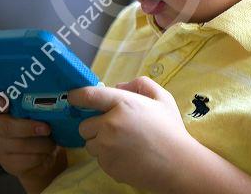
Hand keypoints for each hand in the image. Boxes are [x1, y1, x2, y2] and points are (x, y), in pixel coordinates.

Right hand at [0, 93, 66, 191]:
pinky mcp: (8, 164)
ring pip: (20, 146)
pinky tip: (47, 152)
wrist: (40, 151)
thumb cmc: (39, 123)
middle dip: (29, 128)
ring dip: (41, 144)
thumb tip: (57, 97)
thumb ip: (39, 103)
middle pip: (8, 127)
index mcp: (2, 108)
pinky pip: (27, 160)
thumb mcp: (38, 110)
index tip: (4, 103)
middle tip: (47, 129)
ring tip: (52, 141)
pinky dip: (41, 156)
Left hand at [67, 76, 192, 192]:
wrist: (178, 165)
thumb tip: (118, 87)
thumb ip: (140, 84)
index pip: (88, 95)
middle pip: (84, 125)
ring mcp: (107, 148)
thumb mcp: (162, 98)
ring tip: (122, 143)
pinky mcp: (108, 166)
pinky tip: (126, 155)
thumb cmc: (170, 129)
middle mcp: (110, 124)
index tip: (72, 97)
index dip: (76, 95)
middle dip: (95, 125)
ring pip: (90, 143)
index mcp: (123, 104)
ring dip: (100, 142)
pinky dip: (107, 157)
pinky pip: (99, 159)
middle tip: (113, 127)